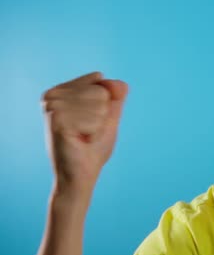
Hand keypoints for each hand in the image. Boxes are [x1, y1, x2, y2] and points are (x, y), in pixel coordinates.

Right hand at [41, 72, 127, 196]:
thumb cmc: (94, 146)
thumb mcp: (109, 116)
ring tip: (83, 136)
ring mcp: (52, 106)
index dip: (105, 104)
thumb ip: (115, 96)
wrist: (81, 174)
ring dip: (98, 125)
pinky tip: (79, 141)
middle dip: (102, 115)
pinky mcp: (56, 120)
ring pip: (100, 103)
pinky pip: (94, 119)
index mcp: (62, 90)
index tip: (91, 120)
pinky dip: (93, 133)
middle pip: (101, 91)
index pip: (100, 80)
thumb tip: (120, 84)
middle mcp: (53, 95)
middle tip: (87, 131)